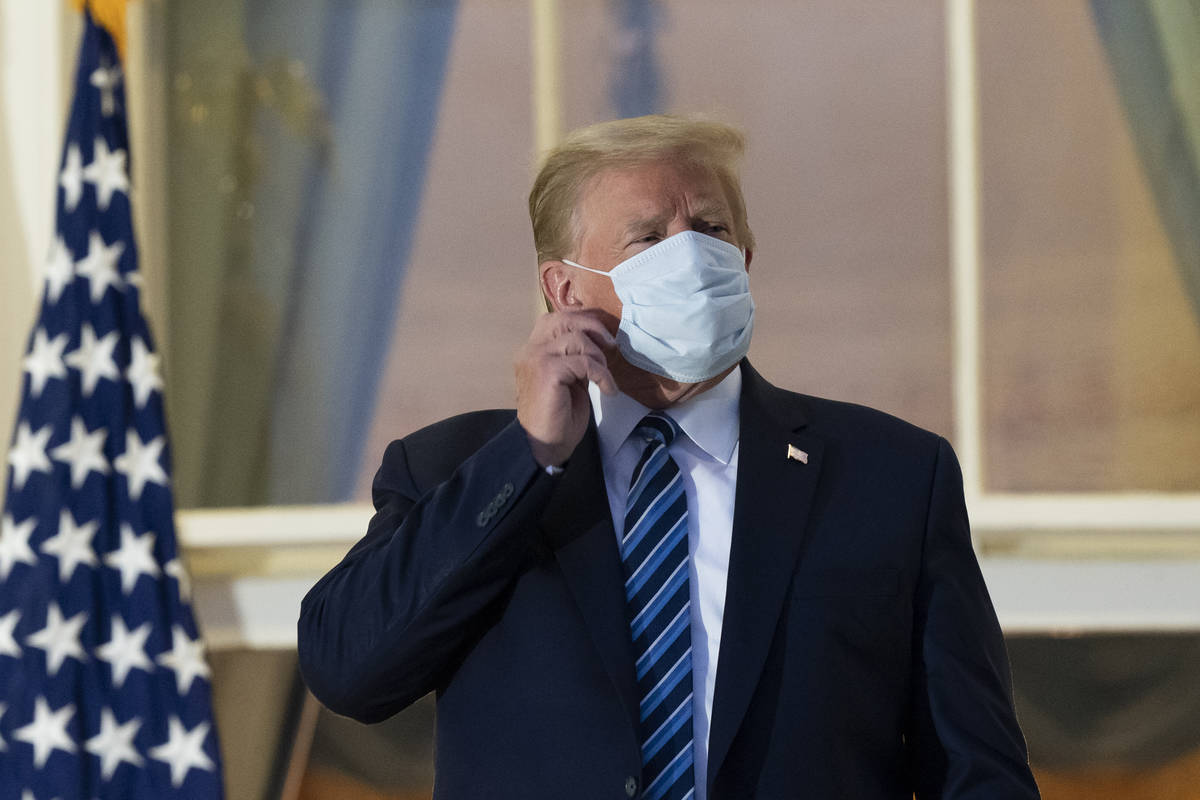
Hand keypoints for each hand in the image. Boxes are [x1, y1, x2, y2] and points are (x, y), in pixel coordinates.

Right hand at [515, 309, 616, 467]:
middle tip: (612, 345)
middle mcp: (530, 350)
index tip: (605, 335)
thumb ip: (576, 357)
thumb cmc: (558, 416)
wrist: (545, 445)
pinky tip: (608, 390)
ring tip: (606, 378)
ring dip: (598, 357)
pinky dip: (602, 374)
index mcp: (533, 349)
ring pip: (576, 339)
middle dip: (593, 327)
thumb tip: (600, 339)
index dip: (584, 320)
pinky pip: (584, 362)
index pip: (557, 318)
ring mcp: (536, 358)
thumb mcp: (570, 378)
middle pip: (564, 319)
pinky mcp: (547, 371)